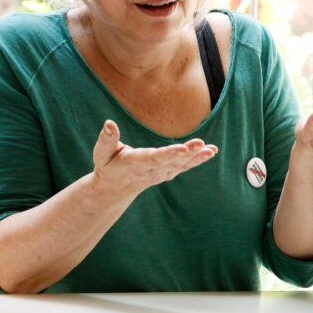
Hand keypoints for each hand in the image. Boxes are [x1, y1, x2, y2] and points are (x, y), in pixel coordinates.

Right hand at [91, 120, 217, 196]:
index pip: (154, 158)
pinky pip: (185, 166)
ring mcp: (162, 173)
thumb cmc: (108, 166)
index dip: (168, 154)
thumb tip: (109, 123)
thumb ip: (106, 139)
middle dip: (188, 153)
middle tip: (201, 144)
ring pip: (182, 165)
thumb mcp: (101, 154)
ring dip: (197, 158)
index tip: (182, 149)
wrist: (116, 188)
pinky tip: (211, 151)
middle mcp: (152, 170)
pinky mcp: (168, 172)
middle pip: (172, 161)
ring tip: (211, 150)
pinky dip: (198, 160)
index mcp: (136, 164)